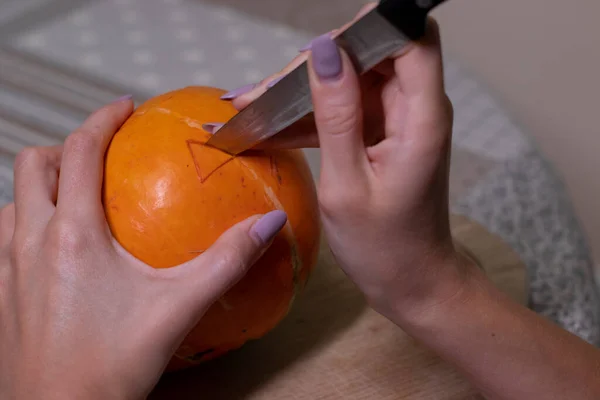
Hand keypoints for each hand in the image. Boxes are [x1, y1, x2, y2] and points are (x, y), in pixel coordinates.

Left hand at [0, 98, 286, 398]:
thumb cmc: (112, 364)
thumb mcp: (180, 306)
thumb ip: (228, 259)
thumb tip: (269, 223)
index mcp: (73, 234)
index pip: (79, 151)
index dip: (101, 119)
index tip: (123, 108)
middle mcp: (30, 242)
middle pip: (33, 165)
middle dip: (63, 145)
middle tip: (98, 150)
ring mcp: (7, 268)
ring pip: (12, 200)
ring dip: (40, 184)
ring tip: (74, 194)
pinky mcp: (0, 294)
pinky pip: (4, 238)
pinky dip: (25, 221)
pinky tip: (53, 247)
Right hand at [215, 5, 470, 319]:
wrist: (410, 281)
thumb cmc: (384, 246)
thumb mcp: (347, 184)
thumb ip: (337, 115)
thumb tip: (325, 51)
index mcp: (421, 117)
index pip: (409, 38)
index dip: (369, 27)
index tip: (321, 45)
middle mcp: (415, 108)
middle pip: (369, 55)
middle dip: (317, 64)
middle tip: (265, 90)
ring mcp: (397, 120)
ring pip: (349, 81)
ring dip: (301, 92)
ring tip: (250, 106)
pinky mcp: (381, 134)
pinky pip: (343, 110)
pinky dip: (308, 116)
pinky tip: (267, 126)